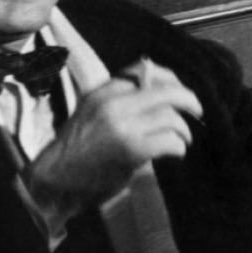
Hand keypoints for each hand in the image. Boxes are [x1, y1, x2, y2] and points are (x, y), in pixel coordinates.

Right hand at [26, 60, 202, 215]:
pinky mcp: (131, 149)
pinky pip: (170, 140)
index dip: (171, 80)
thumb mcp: (93, 113)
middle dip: (189, 100)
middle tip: (197, 111)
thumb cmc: (77, 150)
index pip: (146, 70)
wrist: (54, 182)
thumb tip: (163, 91)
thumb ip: (121, 100)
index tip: (179, 92)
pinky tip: (177, 152)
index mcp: (103, 92)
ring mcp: (122, 126)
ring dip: (184, 130)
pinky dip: (179, 147)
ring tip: (183, 138)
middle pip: (167, 91)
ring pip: (171, 116)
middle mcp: (113, 104)